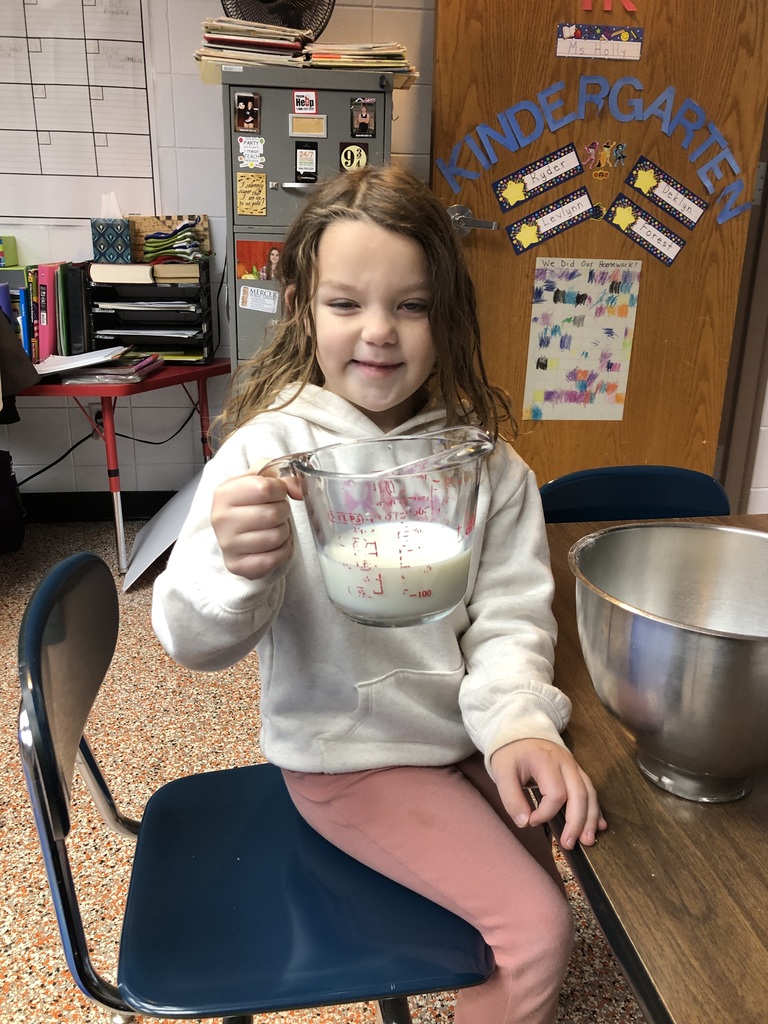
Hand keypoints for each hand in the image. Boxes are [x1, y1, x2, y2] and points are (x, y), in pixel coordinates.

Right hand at [211, 460, 302, 579]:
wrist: (235, 532)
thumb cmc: (249, 503)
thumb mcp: (261, 481)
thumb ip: (283, 478)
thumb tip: (299, 490)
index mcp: (224, 493)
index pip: (264, 488)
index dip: (280, 490)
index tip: (276, 494)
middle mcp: (221, 518)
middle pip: (273, 514)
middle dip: (283, 512)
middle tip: (276, 513)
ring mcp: (227, 544)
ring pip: (275, 537)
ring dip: (283, 532)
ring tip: (273, 528)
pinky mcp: (236, 565)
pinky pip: (273, 559)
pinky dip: (281, 551)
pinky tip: (273, 545)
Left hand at [490, 738, 607, 850]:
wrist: (521, 731)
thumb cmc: (512, 754)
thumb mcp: (502, 772)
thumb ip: (511, 798)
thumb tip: (524, 823)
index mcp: (546, 760)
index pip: (556, 793)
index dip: (545, 813)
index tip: (531, 821)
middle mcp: (565, 762)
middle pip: (579, 794)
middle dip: (577, 822)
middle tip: (569, 844)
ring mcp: (574, 766)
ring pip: (590, 793)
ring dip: (591, 818)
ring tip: (588, 840)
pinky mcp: (576, 771)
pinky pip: (591, 790)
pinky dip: (596, 809)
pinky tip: (599, 825)